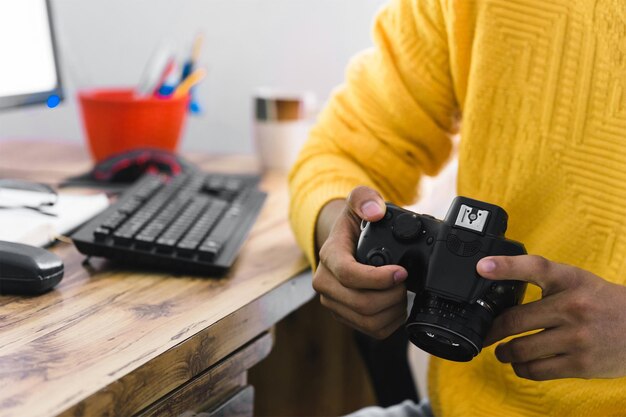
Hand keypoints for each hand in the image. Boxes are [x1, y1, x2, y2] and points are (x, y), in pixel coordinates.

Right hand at [312, 186, 407, 338]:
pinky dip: (390, 323)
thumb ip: (365, 198)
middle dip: (391, 297)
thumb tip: (375, 212)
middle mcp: (325, 283)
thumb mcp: (359, 200)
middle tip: (406, 284)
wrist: (346, 242)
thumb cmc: (354, 222)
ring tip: (403, 295)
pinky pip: (370, 331)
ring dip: (392, 311)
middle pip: (361, 304)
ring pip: (366, 321)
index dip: (379, 278)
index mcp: (329, 256)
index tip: (402, 272)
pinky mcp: (344, 316)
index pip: (350, 276)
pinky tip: (397, 307)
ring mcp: (333, 302)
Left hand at [477, 255, 625, 380]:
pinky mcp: (581, 365)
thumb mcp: (575, 279)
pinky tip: (521, 363)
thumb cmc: (599, 301)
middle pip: (514, 321)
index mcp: (569, 280)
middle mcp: (572, 307)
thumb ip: (542, 279)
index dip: (505, 266)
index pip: (535, 268)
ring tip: (503, 351)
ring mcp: (577, 338)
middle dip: (491, 331)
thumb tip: (497, 282)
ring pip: (521, 349)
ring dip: (504, 353)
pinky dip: (521, 368)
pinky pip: (537, 370)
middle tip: (484, 334)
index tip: (482, 267)